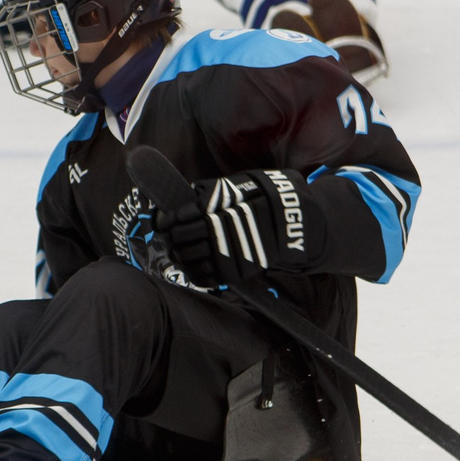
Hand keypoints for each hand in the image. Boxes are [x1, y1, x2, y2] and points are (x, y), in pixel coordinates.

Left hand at [151, 171, 310, 289]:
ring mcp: (227, 252)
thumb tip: (187, 195)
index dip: (166, 221)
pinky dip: (193, 273)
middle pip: (180, 239)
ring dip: (179, 255)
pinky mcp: (234, 272)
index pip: (178, 217)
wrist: (296, 224)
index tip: (163, 222)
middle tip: (168, 238)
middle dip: (170, 238)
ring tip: (178, 251)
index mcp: (217, 206)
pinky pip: (204, 277)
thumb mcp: (241, 183)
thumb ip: (212, 190)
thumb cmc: (267, 199)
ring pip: (188, 259)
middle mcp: (220, 230)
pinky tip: (192, 266)